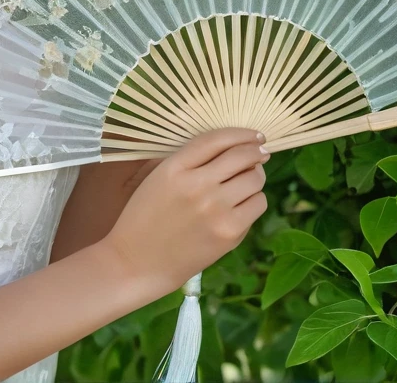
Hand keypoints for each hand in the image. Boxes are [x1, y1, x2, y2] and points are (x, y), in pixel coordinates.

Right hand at [101, 127, 268, 298]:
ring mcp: (215, 211)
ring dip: (256, 174)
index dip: (240, 133)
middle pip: (242, 156)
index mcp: (175, 168)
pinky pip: (257, 205)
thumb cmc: (145, 216)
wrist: (137, 262)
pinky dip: (255, 199)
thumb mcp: (158, 177)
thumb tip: (230, 147)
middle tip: (260, 152)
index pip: (217, 139)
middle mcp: (197, 185)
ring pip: (255, 179)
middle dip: (256, 151)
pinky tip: (244, 201)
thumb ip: (189, 160)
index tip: (253, 134)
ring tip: (250, 177)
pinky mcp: (228, 233)